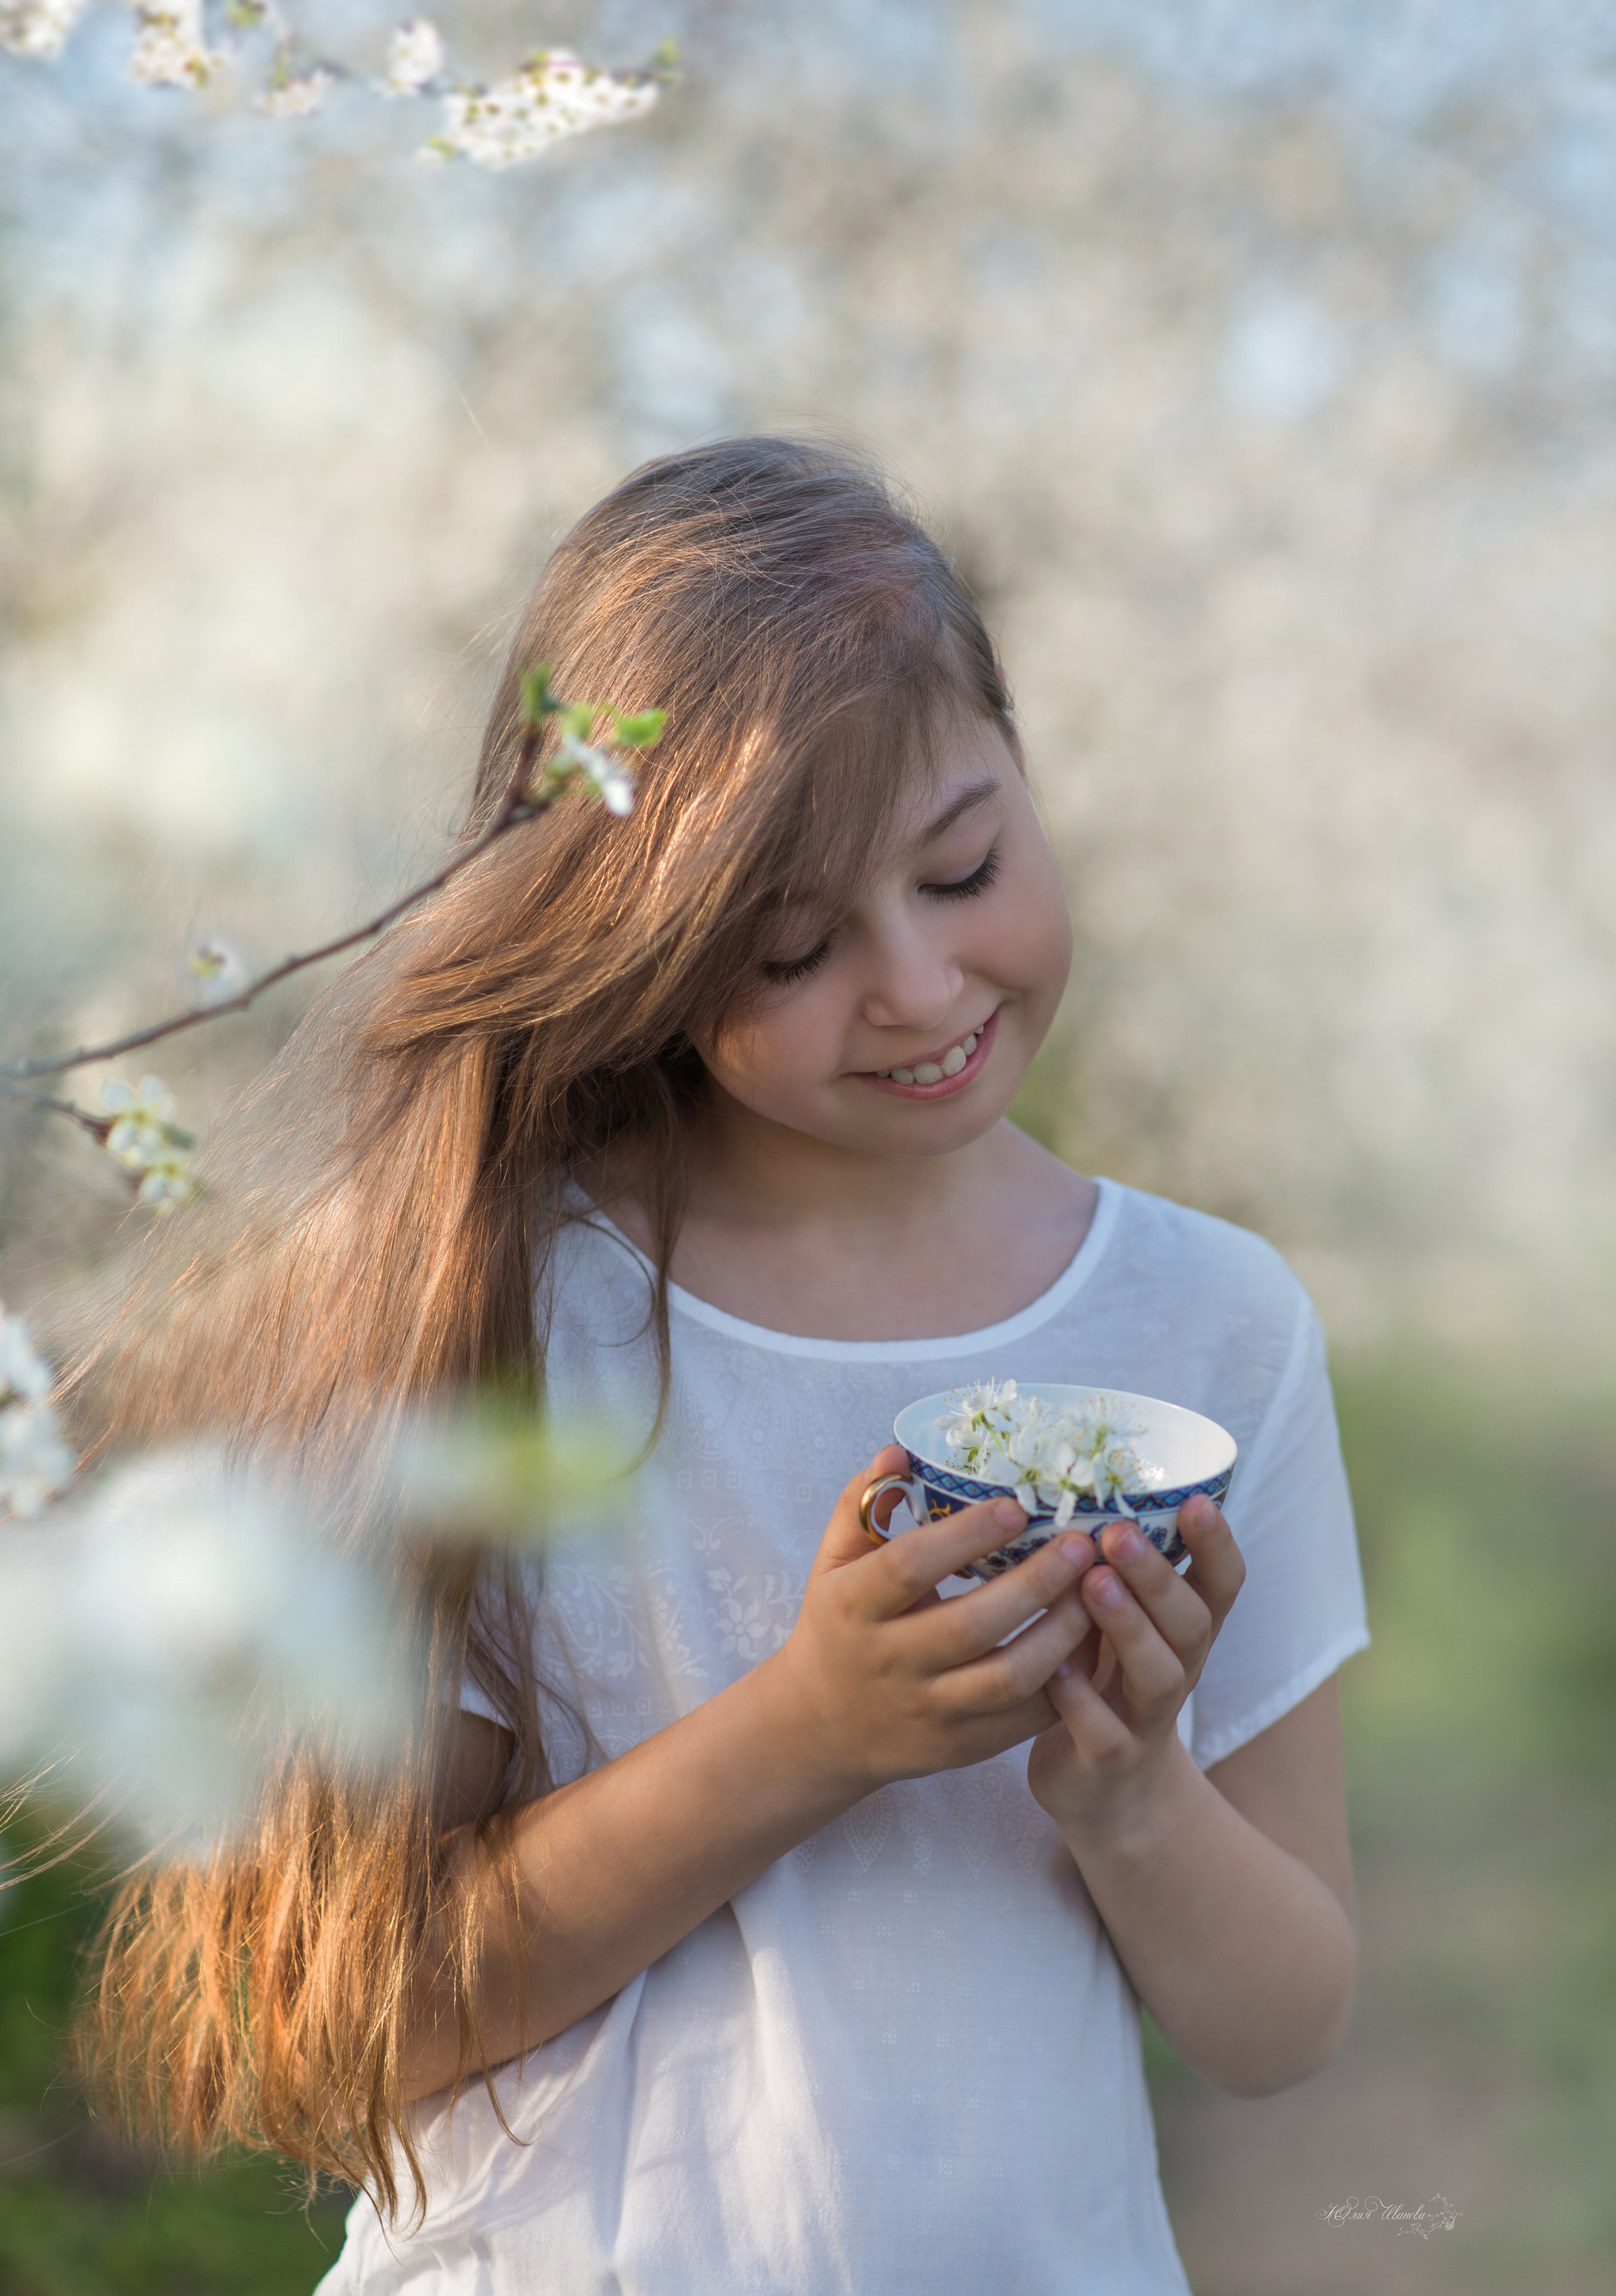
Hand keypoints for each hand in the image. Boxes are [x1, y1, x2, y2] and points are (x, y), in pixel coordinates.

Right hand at [761, 1445, 1101, 1794]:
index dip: (965, 1535)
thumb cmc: (837, 1625)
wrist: (821, 1727)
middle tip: (1081, 1544)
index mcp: (854, 1606)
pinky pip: (1024, 1719)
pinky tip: (1091, 1641)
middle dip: (1035, 1583)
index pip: (910, 1567)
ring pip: (1008, 1679)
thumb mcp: (832, 1562)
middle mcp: (891, 1662)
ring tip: (1099, 1592)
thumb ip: (862, 1504)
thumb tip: (899, 1452)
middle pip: (971, 1625)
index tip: (1016, 1506)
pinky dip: (1066, 1682)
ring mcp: (929, 1710)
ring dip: (1062, 1635)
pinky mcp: (961, 1746)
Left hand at [1025, 1496, 1245, 1841]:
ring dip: (1128, 1627)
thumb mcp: (1119, 1625)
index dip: (1215, 1545)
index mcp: (1184, 1631)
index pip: (1221, 1584)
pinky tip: (1054, 1667)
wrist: (1107, 1795)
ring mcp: (1147, 1721)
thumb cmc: (1106, 1684)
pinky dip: (1080, 1700)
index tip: (1196, 1501)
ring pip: (1159, 1675)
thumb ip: (1111, 1571)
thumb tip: (1073, 1484)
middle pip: (1190, 1623)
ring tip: (1092, 1584)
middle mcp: (1178, 1671)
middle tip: (1119, 1533)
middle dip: (1157, 1576)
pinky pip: (1103, 1731)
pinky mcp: (1108, 1761)